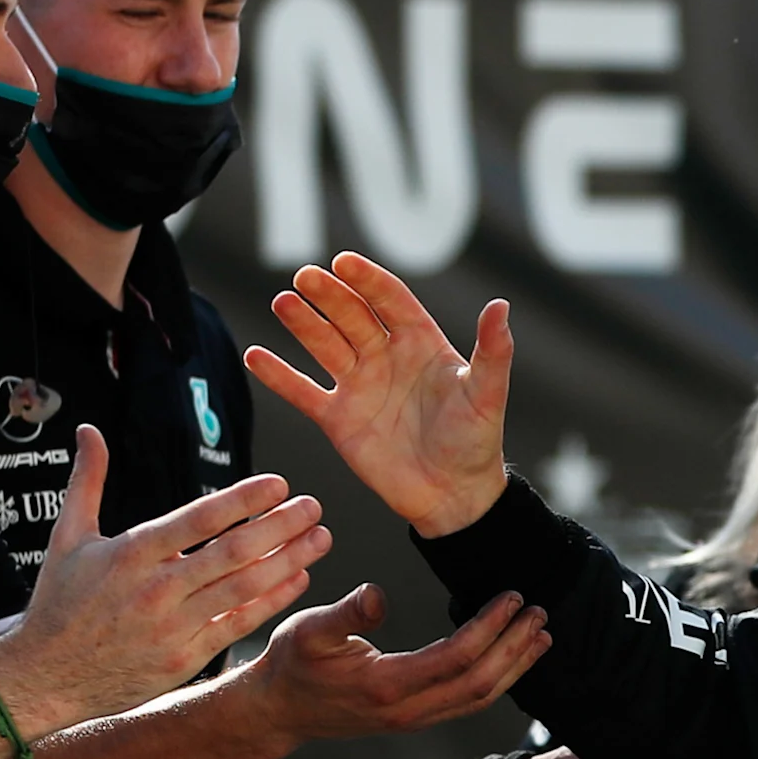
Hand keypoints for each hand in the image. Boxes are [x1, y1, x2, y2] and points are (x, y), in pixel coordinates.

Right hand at [0, 427, 329, 733]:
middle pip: (232, 552)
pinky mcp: (184, 659)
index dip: (243, 500)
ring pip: (243, 589)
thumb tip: (89, 430)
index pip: (198, 519)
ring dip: (289, 561)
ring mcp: (172, 628)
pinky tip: (297, 578)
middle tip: (314, 505)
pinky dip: (271, 601)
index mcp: (130, 554)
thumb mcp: (67, 538)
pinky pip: (238, 625)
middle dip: (281, 526)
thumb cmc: (58, 604)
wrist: (45, 678)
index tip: (279, 483)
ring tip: (320, 538)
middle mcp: (155, 590)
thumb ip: (87, 481)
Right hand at [222, 584, 549, 744]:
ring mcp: (414, 719)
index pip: (455, 659)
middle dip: (514, 648)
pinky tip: (514, 658)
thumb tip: (379, 594)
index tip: (512, 598)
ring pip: (480, 699)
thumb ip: (346, 614)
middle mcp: (407, 711)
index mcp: (385, 686)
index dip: (489, 629)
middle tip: (539, 612)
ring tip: (541, 635)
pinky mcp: (417, 718)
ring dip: (515, 667)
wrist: (280, 708)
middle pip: (479, 683)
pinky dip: (499, 680)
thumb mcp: (307, 630)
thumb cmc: (293, 663)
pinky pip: (468, 702)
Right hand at [247, 253, 513, 536]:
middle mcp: (386, 357)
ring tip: (283, 302)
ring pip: (324, 345)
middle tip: (305, 276)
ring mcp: (359, 386)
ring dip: (303, 324)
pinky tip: (256, 355)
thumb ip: (493, 351)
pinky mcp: (338, 419)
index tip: (344, 261)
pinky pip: (303, 392)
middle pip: (351, 316)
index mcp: (421, 343)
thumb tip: (501, 306)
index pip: (390, 300)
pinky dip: (279, 375)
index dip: (368, 280)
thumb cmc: (476, 443)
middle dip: (329, 295)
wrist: (453, 497)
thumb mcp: (487, 395)